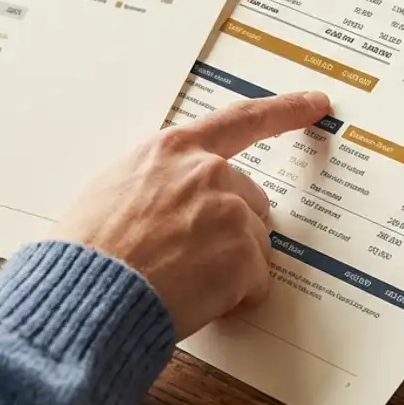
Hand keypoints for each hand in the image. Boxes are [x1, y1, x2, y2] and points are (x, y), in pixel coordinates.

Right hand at [51, 91, 331, 338]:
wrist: (87, 295)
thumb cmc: (87, 252)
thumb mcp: (113, 190)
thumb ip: (159, 182)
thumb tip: (175, 202)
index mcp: (173, 150)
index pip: (241, 120)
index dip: (285, 111)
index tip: (316, 104)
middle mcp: (207, 172)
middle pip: (249, 201)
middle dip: (231, 233)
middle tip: (186, 261)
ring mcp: (229, 211)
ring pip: (253, 245)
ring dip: (229, 270)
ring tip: (179, 283)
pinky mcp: (242, 254)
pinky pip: (255, 283)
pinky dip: (233, 300)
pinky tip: (193, 300)